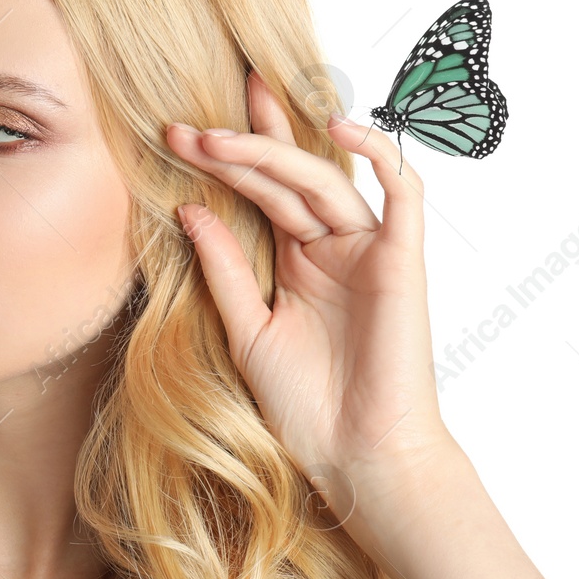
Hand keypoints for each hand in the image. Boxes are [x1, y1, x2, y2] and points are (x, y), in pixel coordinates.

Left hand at [164, 71, 465, 541]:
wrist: (356, 455)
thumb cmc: (306, 406)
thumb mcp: (247, 330)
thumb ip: (224, 268)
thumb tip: (188, 208)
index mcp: (297, 260)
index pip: (260, 190)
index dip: (224, 158)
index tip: (174, 134)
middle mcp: (332, 246)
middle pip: (285, 176)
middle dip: (236, 148)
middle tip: (183, 128)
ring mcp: (368, 249)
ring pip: (324, 178)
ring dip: (272, 152)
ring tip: (217, 139)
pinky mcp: (403, 258)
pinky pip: (403, 190)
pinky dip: (379, 151)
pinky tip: (338, 123)